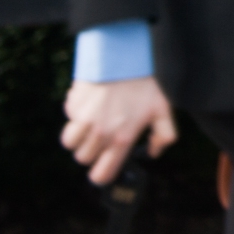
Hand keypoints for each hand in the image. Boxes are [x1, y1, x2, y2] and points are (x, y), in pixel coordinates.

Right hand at [61, 76, 176, 184]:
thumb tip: (153, 152)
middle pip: (84, 160)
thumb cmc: (145, 84)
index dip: (102, 175)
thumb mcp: (162, 110)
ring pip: (70, 144)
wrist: (124, 57)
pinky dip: (74, 117)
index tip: (103, 168)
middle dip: (91, 152)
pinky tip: (88, 106)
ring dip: (79, 137)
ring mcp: (85, 121)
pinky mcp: (74, 107)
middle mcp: (102, 133)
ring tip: (92, 124)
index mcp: (123, 138)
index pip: (102, 174)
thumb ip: (165, 135)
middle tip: (102, 138)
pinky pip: (68, 120)